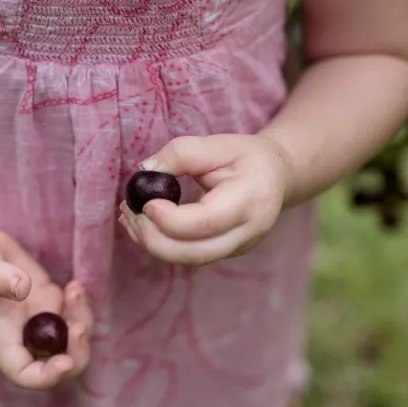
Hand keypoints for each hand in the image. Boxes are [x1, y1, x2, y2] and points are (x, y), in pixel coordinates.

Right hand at [0, 225, 93, 389]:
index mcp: (1, 337)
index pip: (25, 374)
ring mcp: (38, 317)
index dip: (48, 376)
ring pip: (73, 337)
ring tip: (74, 291)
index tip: (64, 361)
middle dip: (77, 352)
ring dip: (82, 321)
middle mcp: (23, 333)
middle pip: (59, 362)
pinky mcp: (48, 298)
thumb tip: (23, 287)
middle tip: (79, 327)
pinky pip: (75, 312)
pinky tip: (75, 286)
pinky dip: (81, 303)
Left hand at [119, 134, 292, 265]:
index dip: (169, 219)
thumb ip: (181, 153)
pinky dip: (161, 245)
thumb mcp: (218, 144)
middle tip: (129, 211)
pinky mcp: (224, 253)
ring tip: (130, 216)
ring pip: (187, 260)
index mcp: (251, 201)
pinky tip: (143, 225)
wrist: (277, 176)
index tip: (145, 202)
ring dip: (151, 243)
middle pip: (193, 253)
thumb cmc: (247, 157)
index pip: (205, 223)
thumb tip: (144, 171)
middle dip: (153, 237)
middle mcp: (248, 233)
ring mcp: (238, 248)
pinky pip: (188, 257)